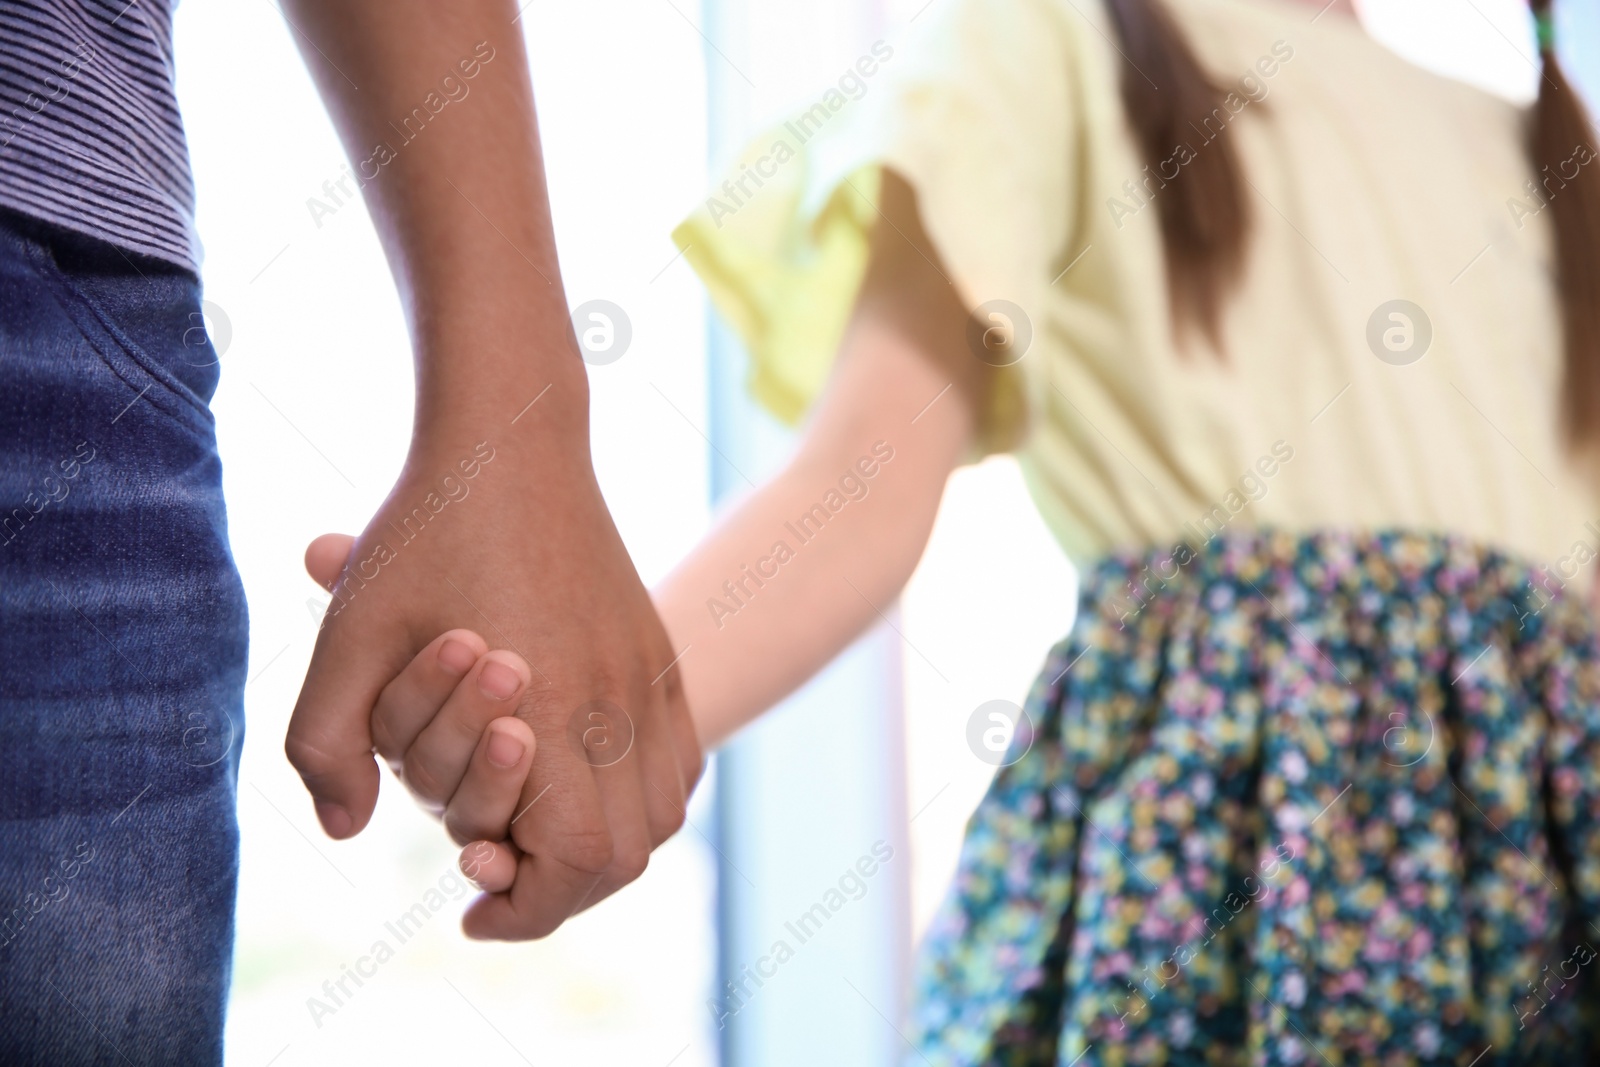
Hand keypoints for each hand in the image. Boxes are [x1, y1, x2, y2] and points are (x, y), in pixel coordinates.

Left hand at [292, 451, 702, 939]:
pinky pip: (678, 760)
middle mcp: (618, 702)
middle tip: (495, 875)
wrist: (511, 444)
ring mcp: (649, 676)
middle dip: (560, 888)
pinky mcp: (658, 653)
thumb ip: (326, 744)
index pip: (577, 861)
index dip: (527, 910)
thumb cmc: (422, 536)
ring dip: (604, 845)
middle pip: (628, 854)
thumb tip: (346, 829)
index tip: (469, 911)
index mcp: (551, 707)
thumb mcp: (347, 638)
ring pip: (663, 813)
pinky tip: (580, 777)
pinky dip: (637, 796)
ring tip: (538, 834)